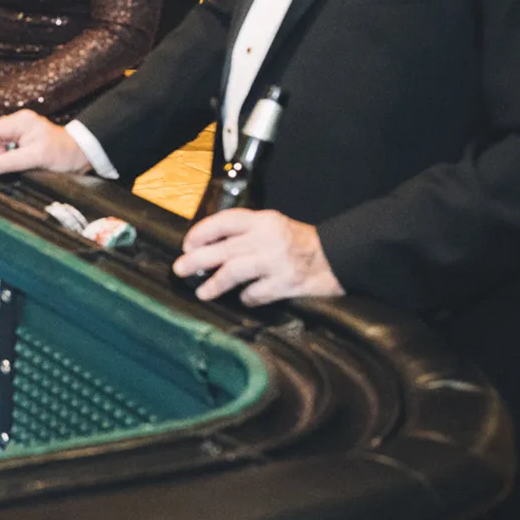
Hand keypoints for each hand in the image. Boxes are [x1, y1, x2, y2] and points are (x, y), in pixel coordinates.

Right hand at [0, 110, 90, 174]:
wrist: (81, 154)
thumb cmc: (64, 152)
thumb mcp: (37, 158)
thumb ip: (12, 161)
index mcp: (21, 120)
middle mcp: (19, 122)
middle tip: (4, 167)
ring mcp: (21, 130)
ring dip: (2, 156)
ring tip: (15, 166)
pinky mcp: (23, 139)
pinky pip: (7, 147)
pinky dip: (9, 157)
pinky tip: (19, 164)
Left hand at [174, 209, 344, 305]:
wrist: (338, 257)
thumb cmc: (297, 242)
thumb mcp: (272, 227)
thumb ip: (244, 233)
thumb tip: (206, 248)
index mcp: (263, 220)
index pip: (224, 221)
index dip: (201, 233)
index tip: (187, 245)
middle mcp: (268, 238)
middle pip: (223, 249)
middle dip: (197, 261)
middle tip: (180, 269)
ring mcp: (277, 261)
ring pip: (234, 272)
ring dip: (214, 283)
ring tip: (202, 292)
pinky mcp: (286, 283)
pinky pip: (255, 293)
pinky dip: (246, 298)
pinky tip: (244, 298)